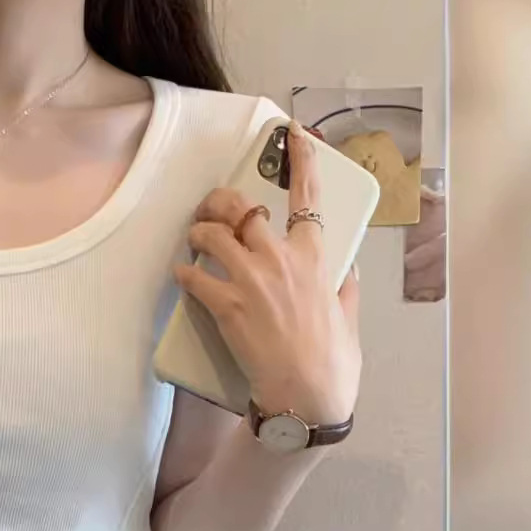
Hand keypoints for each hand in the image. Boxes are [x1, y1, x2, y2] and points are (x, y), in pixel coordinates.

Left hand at [174, 121, 360, 425]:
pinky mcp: (226, 306)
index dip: (301, 161)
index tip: (294, 134)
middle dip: (221, 203)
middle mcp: (282, 261)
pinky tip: (182, 276)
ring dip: (198, 234)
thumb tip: (347, 272)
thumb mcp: (349, 319)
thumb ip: (346, 289)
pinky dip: (184, 273)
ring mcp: (252, 281)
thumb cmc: (332, 364)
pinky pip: (194, 276)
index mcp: (316, 260)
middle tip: (211, 210)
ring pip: (213, 236)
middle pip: (243, 211)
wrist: (307, 396)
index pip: (310, 198)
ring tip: (194, 242)